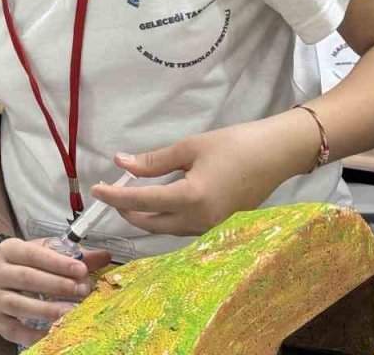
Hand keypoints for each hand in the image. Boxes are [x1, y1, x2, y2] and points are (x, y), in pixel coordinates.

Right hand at [0, 237, 111, 346]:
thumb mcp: (45, 252)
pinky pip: (14, 330)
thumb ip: (73, 255)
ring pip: (20, 304)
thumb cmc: (27, 264)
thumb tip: (105, 256)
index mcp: (10, 250)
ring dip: (48, 309)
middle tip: (83, 291)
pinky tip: (54, 332)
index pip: (34, 254)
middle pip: (27, 279)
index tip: (82, 270)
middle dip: (58, 286)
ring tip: (73, 313)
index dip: (58, 263)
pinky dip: (34, 334)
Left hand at [90, 113, 319, 235]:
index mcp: (191, 198)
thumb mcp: (190, 147)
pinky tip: (157, 200)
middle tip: (112, 192)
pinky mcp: (218, 226)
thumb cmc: (235, 145)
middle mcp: (200, 220)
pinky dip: (164, 216)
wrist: (277, 154)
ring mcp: (211, 227)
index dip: (115, 196)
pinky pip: (182, 226)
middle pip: (150, 223)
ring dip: (144, 215)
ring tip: (130, 194)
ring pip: (166, 228)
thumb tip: (121, 162)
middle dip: (127, 210)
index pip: (142, 201)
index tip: (96, 190)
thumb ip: (153, 161)